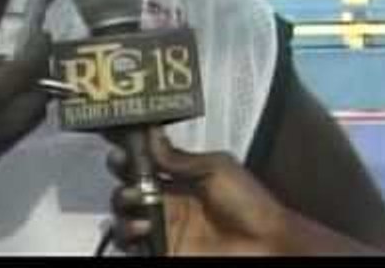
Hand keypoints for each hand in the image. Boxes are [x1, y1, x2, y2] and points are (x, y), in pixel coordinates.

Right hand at [0, 31, 52, 202]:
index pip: (31, 67)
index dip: (40, 48)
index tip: (41, 36)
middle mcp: (6, 117)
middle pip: (42, 94)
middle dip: (41, 75)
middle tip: (29, 60)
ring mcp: (2, 141)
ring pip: (33, 116)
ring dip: (32, 97)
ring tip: (14, 83)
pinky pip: (19, 131)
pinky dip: (18, 114)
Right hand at [106, 128, 291, 255]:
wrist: (266, 244)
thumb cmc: (251, 204)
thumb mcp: (216, 167)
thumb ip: (180, 157)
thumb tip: (151, 136)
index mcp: (179, 176)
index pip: (144, 159)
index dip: (130, 148)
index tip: (118, 136)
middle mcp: (167, 199)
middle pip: (128, 182)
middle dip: (121, 171)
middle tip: (125, 165)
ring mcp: (162, 224)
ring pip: (123, 211)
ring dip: (122, 201)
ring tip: (135, 200)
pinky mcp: (161, 248)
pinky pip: (130, 241)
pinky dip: (127, 231)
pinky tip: (142, 225)